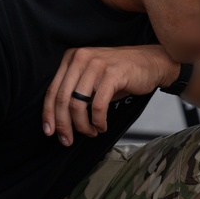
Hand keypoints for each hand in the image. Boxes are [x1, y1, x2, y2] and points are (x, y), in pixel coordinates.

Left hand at [42, 45, 175, 145]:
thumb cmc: (121, 74)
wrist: (151, 62)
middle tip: (68, 140)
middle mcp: (80, 58)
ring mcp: (96, 64)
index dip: (48, 114)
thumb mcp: (92, 77)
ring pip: (78, 104)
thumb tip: (60, 120)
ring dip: (83, 125)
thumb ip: (75, 90)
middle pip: (62, 99)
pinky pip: (98, 105)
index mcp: (71, 58)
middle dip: (64, 124)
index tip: (49, 131)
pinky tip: (102, 126)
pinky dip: (98, 121)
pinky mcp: (112, 74)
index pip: (52, 90)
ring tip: (91, 132)